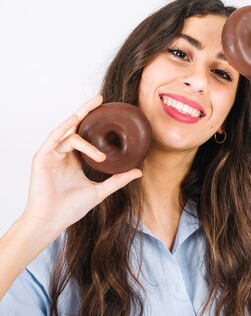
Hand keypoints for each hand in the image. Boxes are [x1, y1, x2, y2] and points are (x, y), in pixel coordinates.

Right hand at [22, 95, 141, 232]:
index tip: (109, 111)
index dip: (94, 123)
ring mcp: (51, 155)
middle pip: (75, 127)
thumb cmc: (71, 208)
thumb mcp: (100, 191)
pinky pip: (54, 139)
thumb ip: (118, 180)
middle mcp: (62, 154)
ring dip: (83, 127)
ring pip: (69, 134)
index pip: (85, 135)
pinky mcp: (42, 158)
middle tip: (100, 98)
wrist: (53, 220)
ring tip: (95, 113)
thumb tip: (139, 171)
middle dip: (86, 111)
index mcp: (74, 160)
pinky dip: (64, 129)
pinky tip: (75, 120)